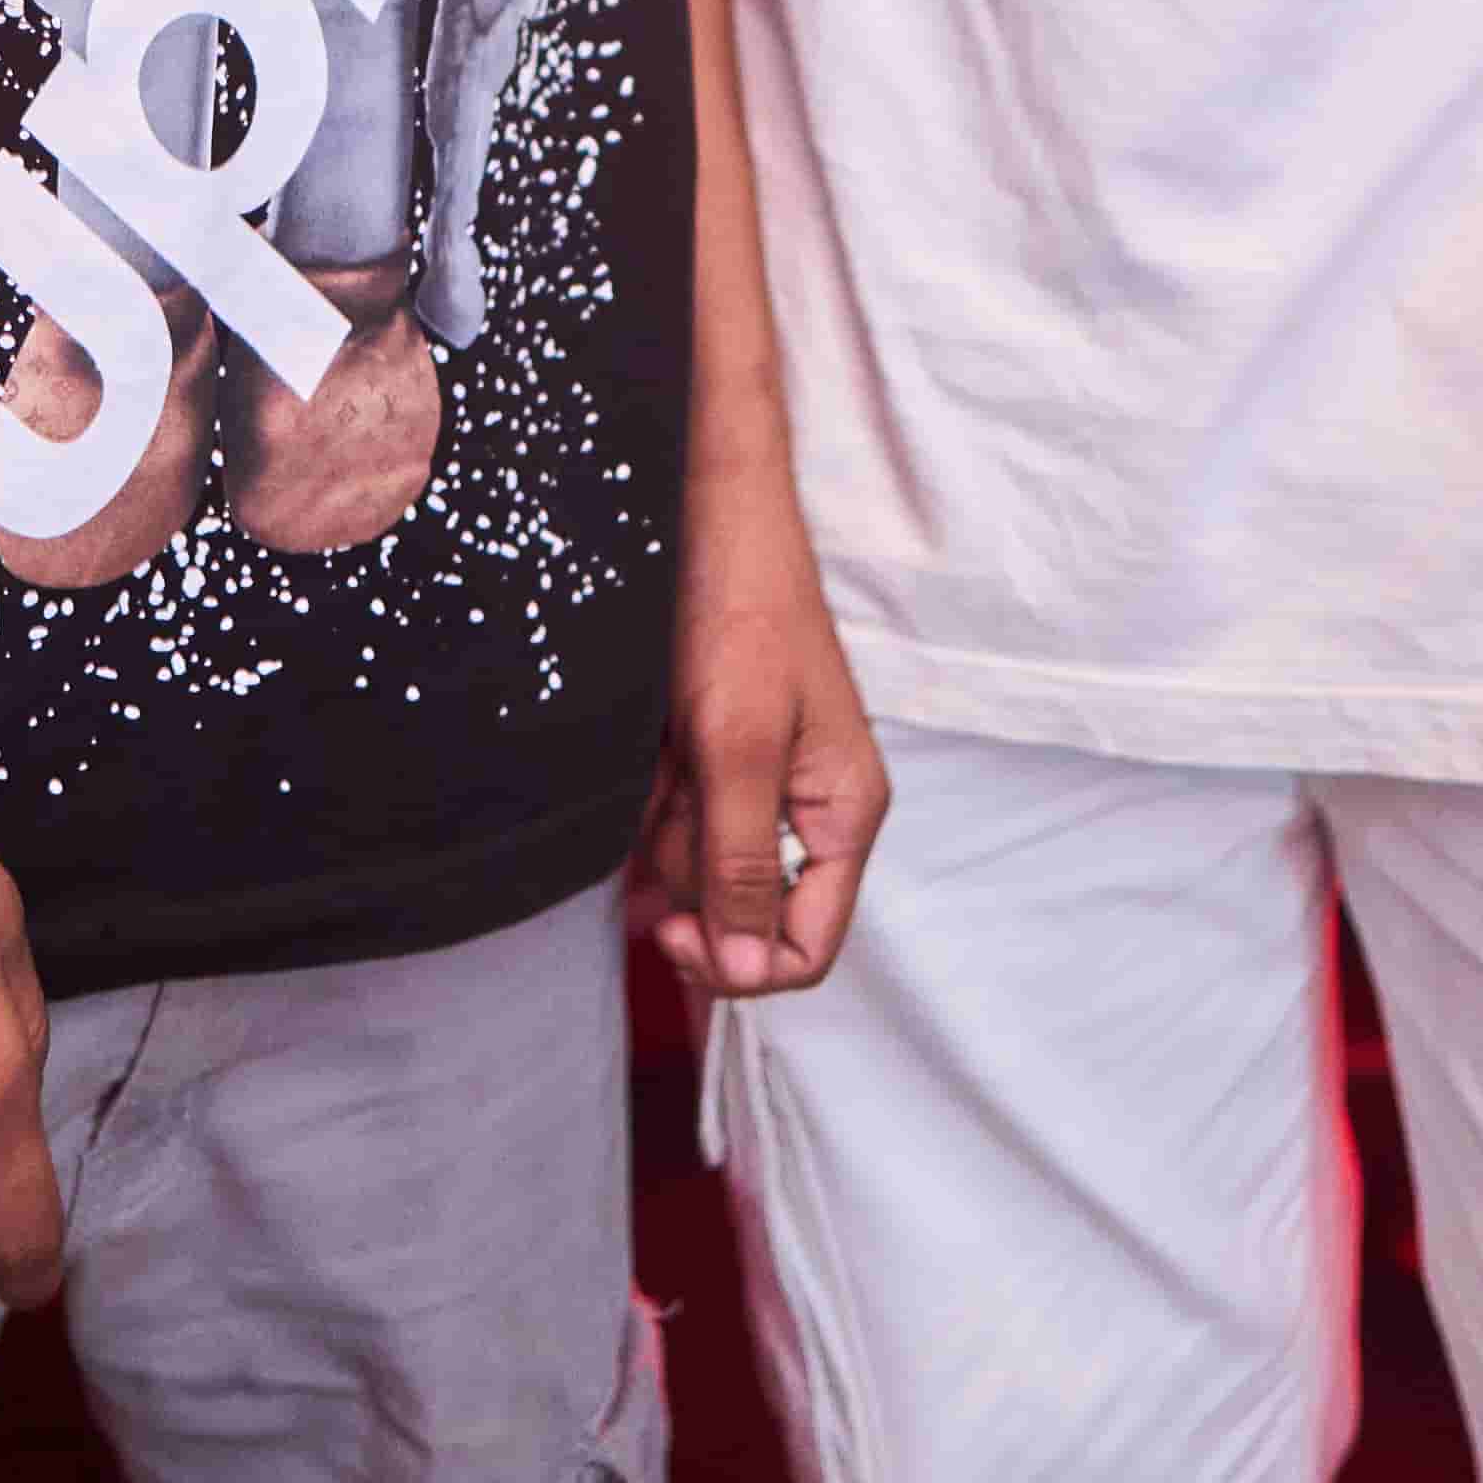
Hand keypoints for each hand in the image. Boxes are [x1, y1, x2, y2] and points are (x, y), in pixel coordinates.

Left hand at [638, 435, 888, 1003]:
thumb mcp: (738, 744)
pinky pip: (677, 817)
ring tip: (652, 766)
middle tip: (655, 825)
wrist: (704, 510)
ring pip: (701, 864)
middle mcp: (809, 807)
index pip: (807, 946)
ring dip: (661, 832)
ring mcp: (762, 780)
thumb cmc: (739, 609)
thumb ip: (744, 860)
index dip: (740, 962)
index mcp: (844, 811)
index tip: (672, 932)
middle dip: (690, 879)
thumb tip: (752, 973)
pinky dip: (649, 801)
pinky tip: (638, 763)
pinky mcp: (718, 754)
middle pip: (746, 911)